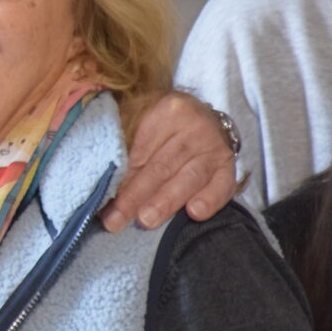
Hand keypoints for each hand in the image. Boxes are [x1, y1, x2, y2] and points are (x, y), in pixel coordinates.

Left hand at [101, 91, 235, 231]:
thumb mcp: (144, 121)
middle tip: (117, 219)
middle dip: (136, 195)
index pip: (140, 149)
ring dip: (166, 201)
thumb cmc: (165, 125)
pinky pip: (222, 185)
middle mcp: (194, 127)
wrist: (207, 119)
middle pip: (161, 166)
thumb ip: (126, 145)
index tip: (104, 201)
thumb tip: (102, 180)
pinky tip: (194, 212)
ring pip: (189, 177)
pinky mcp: (229, 166)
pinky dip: (209, 199)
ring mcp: (214, 147)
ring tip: (147, 219)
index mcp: (167, 111)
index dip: (121, 177)